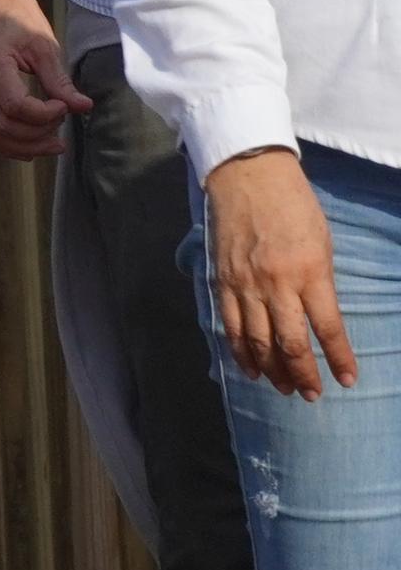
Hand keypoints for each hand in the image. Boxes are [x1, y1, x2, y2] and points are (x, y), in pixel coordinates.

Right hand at [0, 0, 87, 159]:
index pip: (16, 106)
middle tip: (62, 130)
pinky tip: (29, 140)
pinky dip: (5, 140)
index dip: (45, 115)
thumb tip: (82, 107)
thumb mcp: (43, 43)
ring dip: (20, 145)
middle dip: (35, 136)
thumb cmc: (15, 12)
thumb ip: (59, 80)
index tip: (65, 107)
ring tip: (51, 144)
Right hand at [207, 147, 358, 399]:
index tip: (347, 380)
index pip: (328, 327)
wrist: (246, 175)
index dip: (339, 358)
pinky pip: (230, 325)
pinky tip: (250, 368)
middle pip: (290, 343)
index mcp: (310, 271)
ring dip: (272, 369)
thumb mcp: (322, 242)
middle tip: (312, 394)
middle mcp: (276, 283)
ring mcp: (245, 283)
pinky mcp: (221, 280)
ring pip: (258, 340)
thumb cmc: (293, 204)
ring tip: (284, 388)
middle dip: (303, 374)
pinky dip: (239, 350)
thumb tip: (318, 318)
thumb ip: (319, 281)